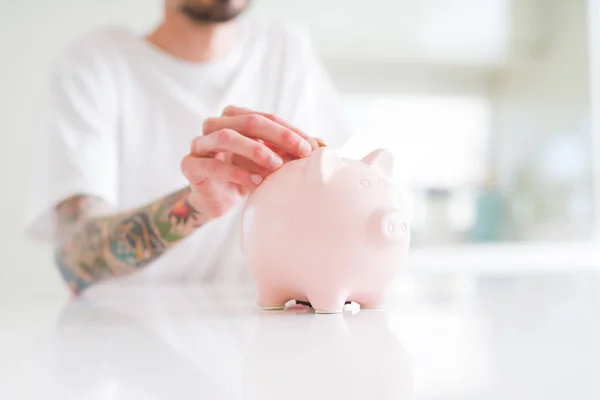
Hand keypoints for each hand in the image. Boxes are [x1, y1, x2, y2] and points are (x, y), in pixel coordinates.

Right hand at [180, 105, 318, 217]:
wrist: (216, 200)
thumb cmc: (244, 174)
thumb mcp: (269, 160)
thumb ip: (289, 150)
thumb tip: (323, 144)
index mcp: (234, 117)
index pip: (265, 117)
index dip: (289, 130)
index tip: (311, 147)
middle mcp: (214, 125)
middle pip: (248, 121)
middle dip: (278, 135)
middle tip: (301, 152)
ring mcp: (199, 144)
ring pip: (227, 137)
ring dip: (256, 150)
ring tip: (276, 166)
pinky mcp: (190, 166)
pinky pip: (213, 166)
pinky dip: (237, 173)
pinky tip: (256, 183)